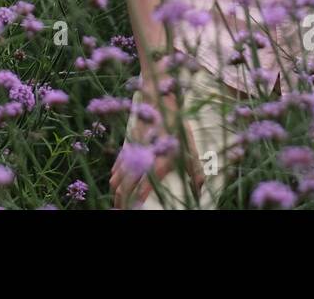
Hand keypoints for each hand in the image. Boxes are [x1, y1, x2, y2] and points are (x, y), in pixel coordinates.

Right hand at [109, 88, 204, 208]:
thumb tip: (199, 191)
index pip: (142, 189)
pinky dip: (115, 175)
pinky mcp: (128, 144)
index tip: (134, 210)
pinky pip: (117, 164)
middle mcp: (142, 160)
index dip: (135, 202)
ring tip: (116, 203)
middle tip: (121, 211)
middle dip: (121, 202)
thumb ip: (195, 173)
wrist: (159, 101)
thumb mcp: (191, 149)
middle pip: (125, 187)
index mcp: (159, 163)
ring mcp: (132, 152)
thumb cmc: (178, 126)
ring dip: (115, 192)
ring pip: (117, 177)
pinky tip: (114, 181)